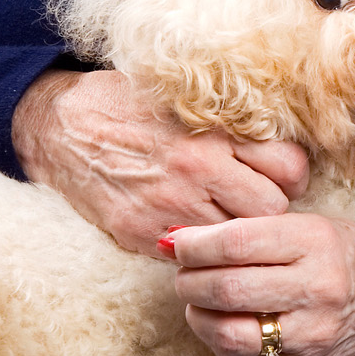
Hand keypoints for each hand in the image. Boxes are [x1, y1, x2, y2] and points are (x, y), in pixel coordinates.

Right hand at [12, 69, 308, 255]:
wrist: (59, 126)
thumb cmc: (130, 105)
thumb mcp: (188, 100)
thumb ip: (233, 123)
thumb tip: (281, 139)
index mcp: (215, 133)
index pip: (289, 166)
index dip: (294, 175)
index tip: (286, 177)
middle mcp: (198, 171)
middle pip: (271, 209)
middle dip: (272, 208)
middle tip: (260, 203)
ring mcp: (169, 206)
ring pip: (235, 239)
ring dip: (236, 231)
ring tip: (227, 218)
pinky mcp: (141, 233)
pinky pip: (191, 255)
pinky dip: (198, 248)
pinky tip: (193, 231)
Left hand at [165, 214, 354, 355]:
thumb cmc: (338, 255)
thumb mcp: (308, 226)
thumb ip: (248, 231)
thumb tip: (176, 239)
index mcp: (317, 243)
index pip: (236, 243)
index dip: (194, 244)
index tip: (177, 243)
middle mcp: (316, 290)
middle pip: (226, 288)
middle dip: (189, 279)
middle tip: (183, 272)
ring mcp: (308, 335)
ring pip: (226, 332)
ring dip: (197, 312)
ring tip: (198, 298)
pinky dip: (217, 337)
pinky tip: (222, 320)